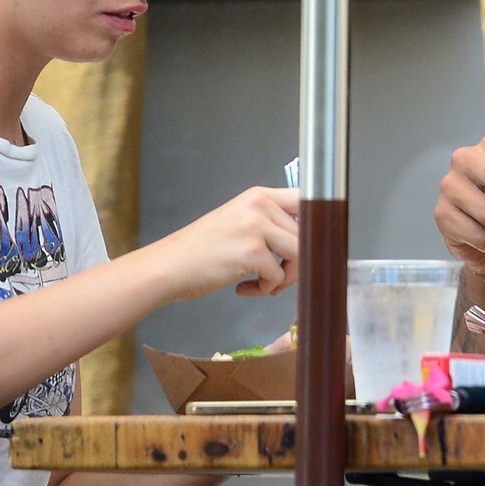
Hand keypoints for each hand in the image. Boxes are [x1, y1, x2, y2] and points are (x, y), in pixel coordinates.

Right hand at [155, 187, 300, 300]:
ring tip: (263, 285)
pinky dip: (265, 290)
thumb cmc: (200, 251)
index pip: (304, 201)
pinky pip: (277, 276)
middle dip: (295, 263)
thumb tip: (306, 241)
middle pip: (305, 235)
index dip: (315, 225)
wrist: (169, 266)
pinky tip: (243, 289)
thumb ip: (269, 223)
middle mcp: (260, 205)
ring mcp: (256, 227)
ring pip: (298, 255)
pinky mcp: (252, 252)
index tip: (311, 245)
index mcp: (258, 195)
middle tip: (274, 278)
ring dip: (284, 278)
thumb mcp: (238, 222)